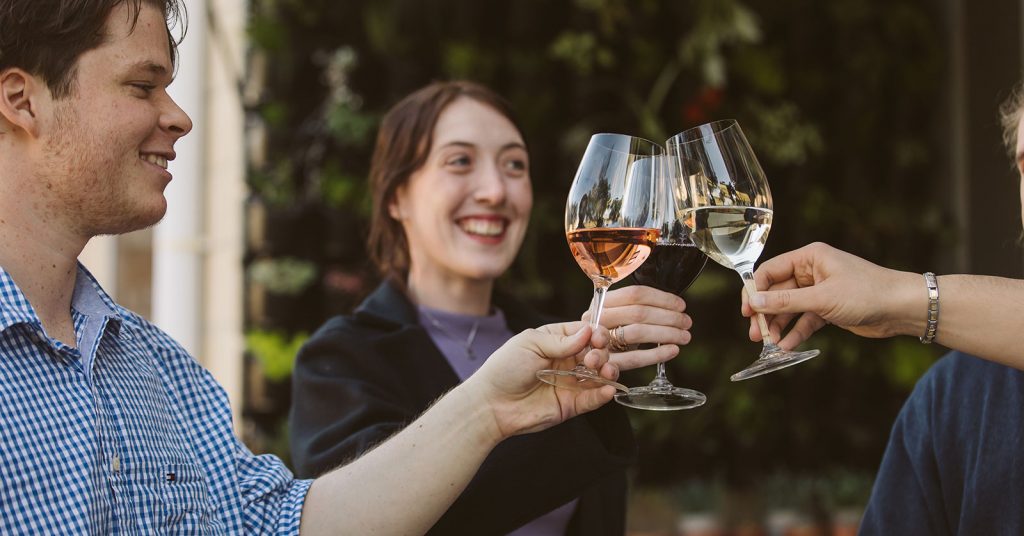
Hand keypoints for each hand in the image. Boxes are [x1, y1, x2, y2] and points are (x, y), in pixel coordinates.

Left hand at [464, 322, 618, 438]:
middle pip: (596, 352)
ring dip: (608, 371)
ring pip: (600, 375)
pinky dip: (604, 394)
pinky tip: (608, 389)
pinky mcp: (571, 405)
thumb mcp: (531, 344)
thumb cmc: (505, 368)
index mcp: (556, 341)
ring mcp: (570, 383)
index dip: (595, 333)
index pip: (585, 333)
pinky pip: (593, 399)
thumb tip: (588, 332)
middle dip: (601, 353)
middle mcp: (566, 360)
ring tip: (605, 372)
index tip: (597, 338)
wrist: (491, 404)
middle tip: (592, 359)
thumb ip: (561, 340)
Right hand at [580, 285, 691, 370]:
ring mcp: (597, 340)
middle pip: (638, 312)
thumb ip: (638, 307)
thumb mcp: (619, 315)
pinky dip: (657, 354)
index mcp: (601, 301)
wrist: (586, 356)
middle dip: (668, 316)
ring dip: (666, 333)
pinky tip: (673, 350)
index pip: (635, 293)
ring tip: (684, 336)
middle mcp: (596, 318)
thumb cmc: (611, 332)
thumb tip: (676, 306)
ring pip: (637, 332)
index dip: (662, 298)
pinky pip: (633, 358)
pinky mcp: (604, 362)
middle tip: (687, 322)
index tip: (681, 305)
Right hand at [741, 242, 922, 348]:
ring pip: (789, 308)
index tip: (746, 311)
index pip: (770, 271)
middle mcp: (812, 272)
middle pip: (777, 291)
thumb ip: (785, 301)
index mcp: (809, 258)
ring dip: (778, 325)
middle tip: (755, 333)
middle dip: (765, 313)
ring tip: (768, 344)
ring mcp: (820, 291)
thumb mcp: (822, 298)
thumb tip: (753, 303)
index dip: (755, 290)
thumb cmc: (867, 293)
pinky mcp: (828, 308)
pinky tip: (787, 346)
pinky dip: (795, 332)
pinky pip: (804, 320)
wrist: (903, 308)